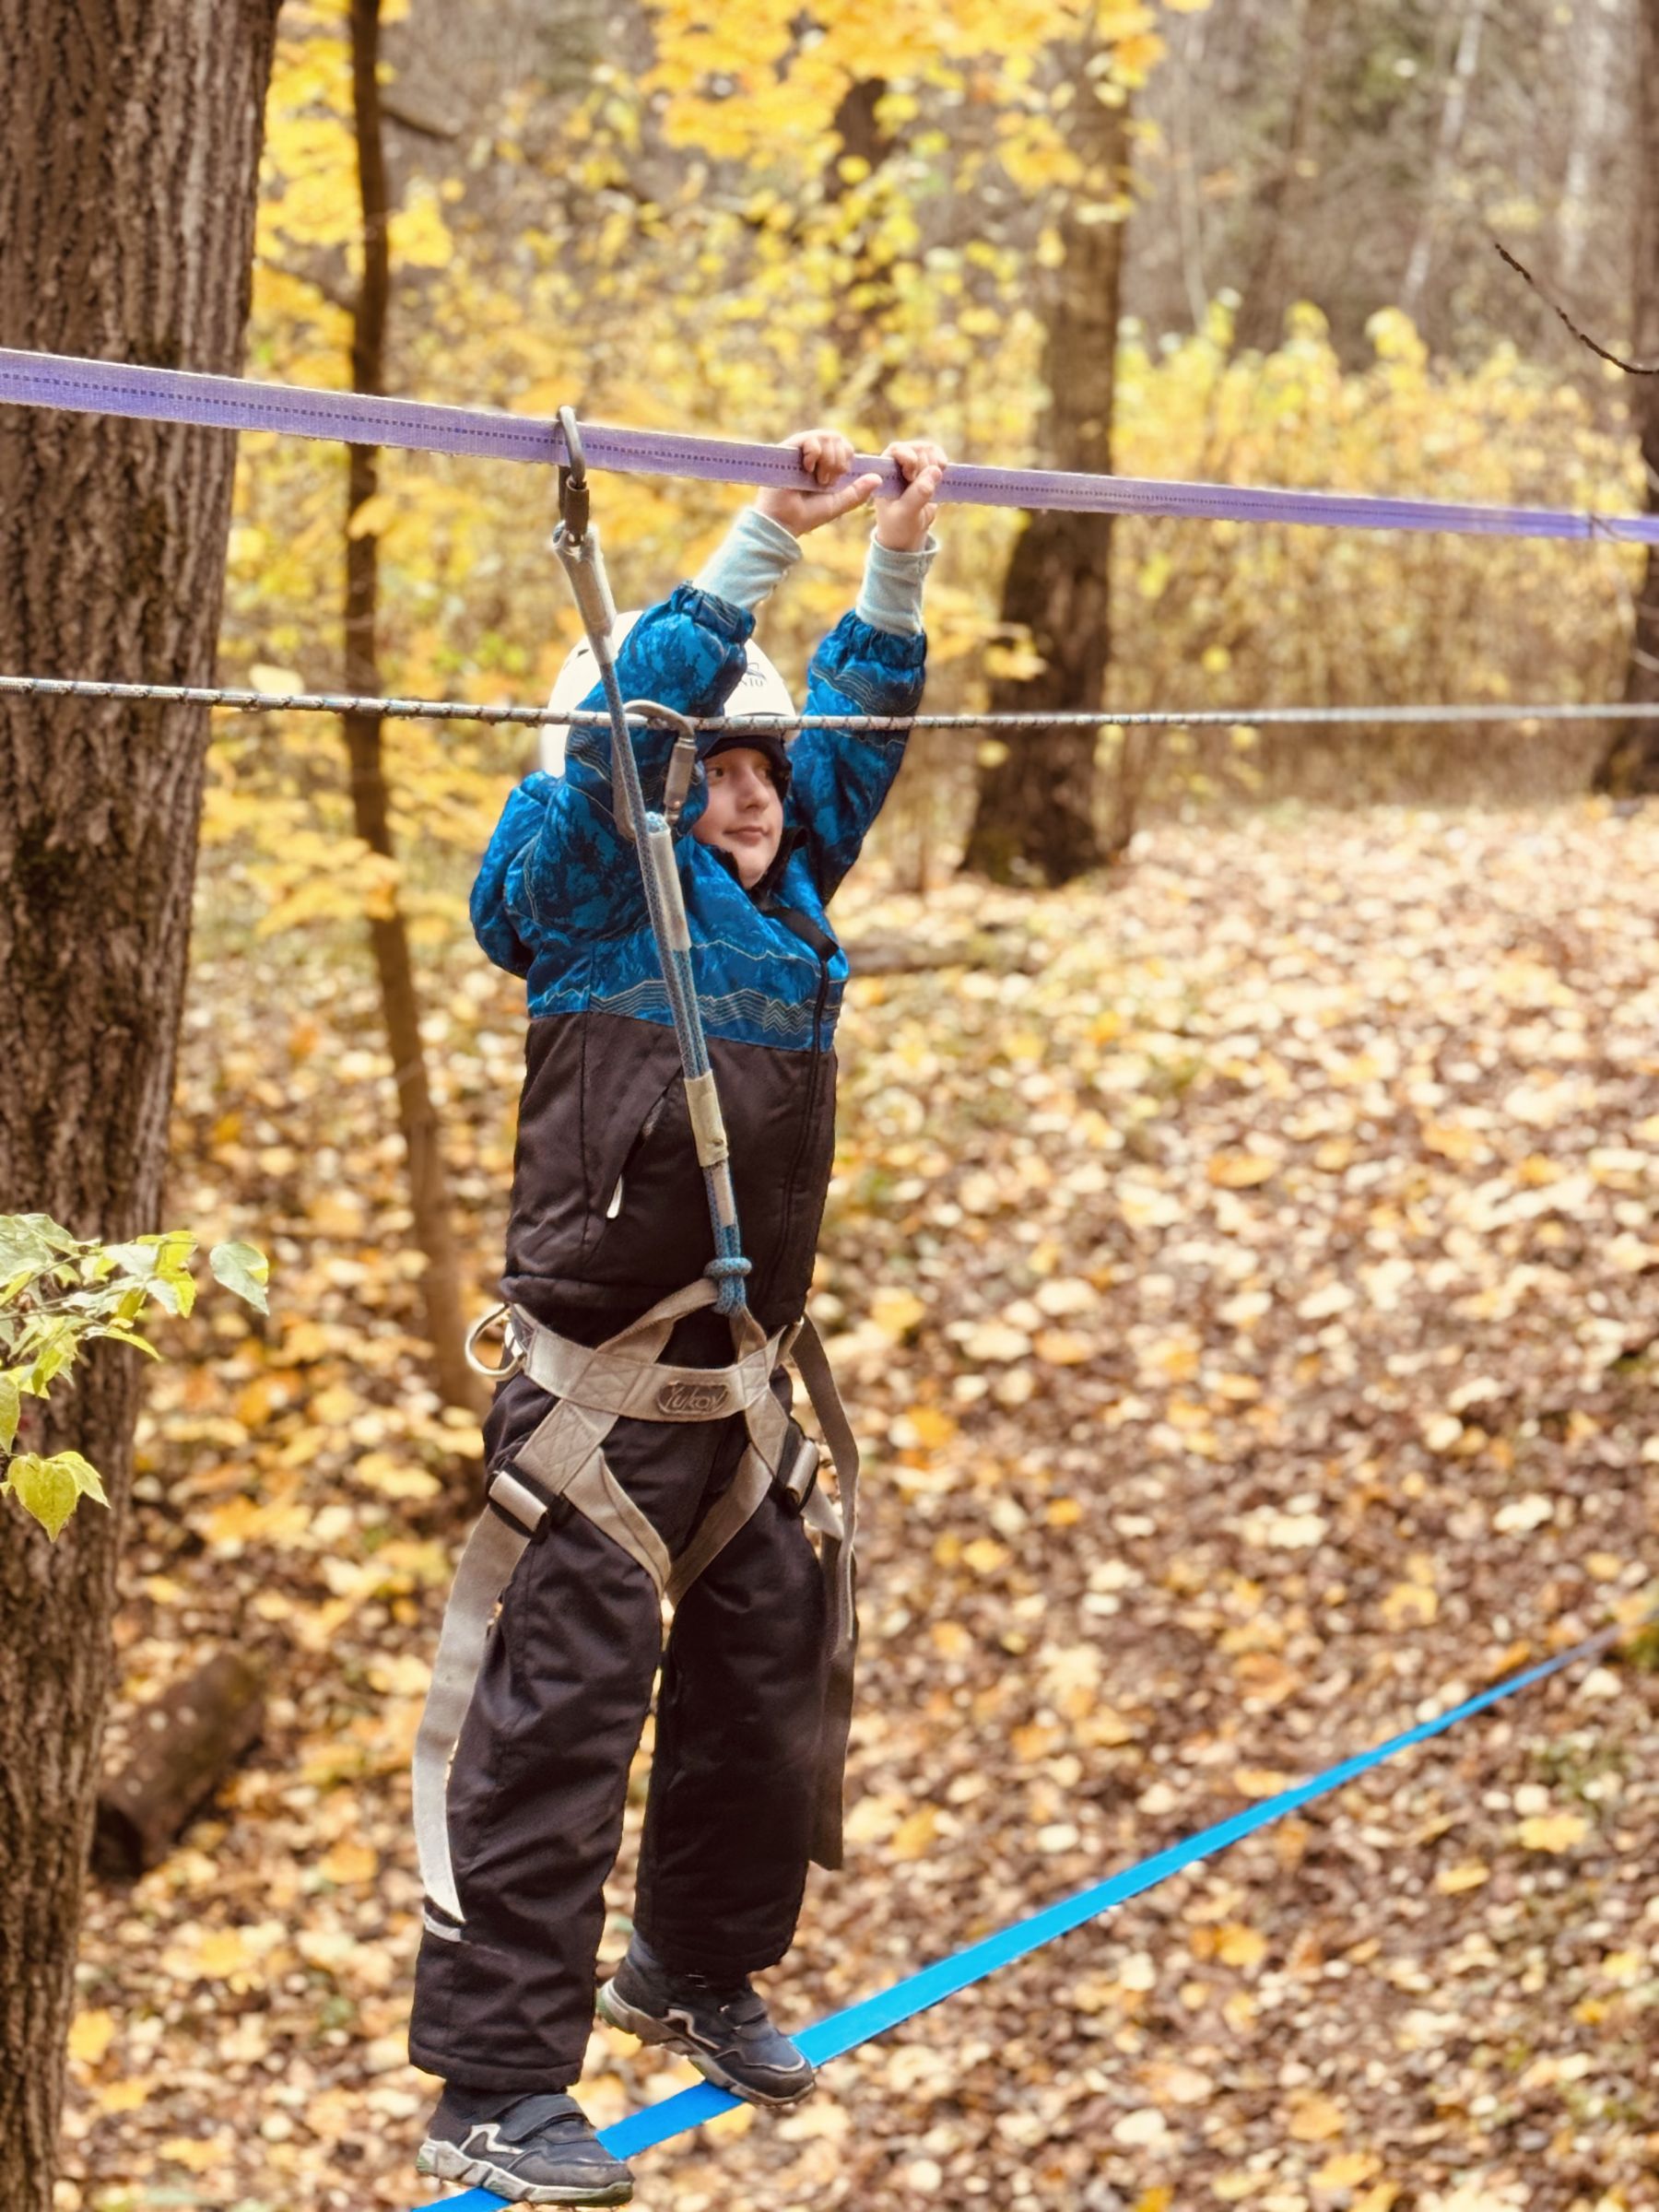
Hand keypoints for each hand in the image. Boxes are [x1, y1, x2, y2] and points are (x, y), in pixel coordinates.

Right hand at [755, 428, 880, 539]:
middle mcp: (814, 454)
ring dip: (828, 460)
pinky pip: (810, 438)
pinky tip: (808, 468)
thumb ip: (858, 491)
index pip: (844, 446)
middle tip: (827, 481)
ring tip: (817, 479)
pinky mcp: (788, 449)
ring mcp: (800, 450)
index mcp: (825, 464)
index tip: (838, 478)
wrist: (784, 521)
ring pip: (827, 436)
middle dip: (839, 461)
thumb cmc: (808, 514)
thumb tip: (878, 477)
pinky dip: (814, 453)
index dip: (847, 458)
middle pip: (838, 438)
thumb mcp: (839, 503)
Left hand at [874, 438, 947, 552]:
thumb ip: (918, 495)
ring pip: (929, 449)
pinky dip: (942, 464)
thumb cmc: (898, 526)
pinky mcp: (926, 467)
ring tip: (931, 486)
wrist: (907, 534)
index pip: (897, 449)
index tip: (912, 477)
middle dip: (924, 466)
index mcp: (884, 472)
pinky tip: (941, 478)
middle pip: (917, 448)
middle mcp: (897, 463)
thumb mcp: (906, 514)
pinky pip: (937, 455)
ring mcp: (913, 463)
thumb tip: (935, 471)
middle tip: (923, 489)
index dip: (909, 459)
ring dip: (935, 464)